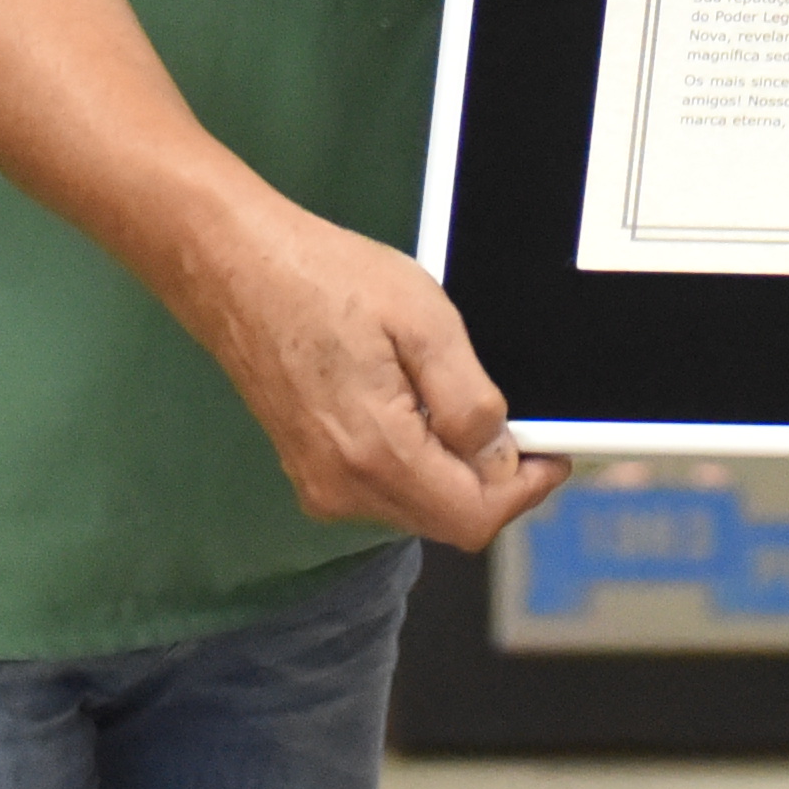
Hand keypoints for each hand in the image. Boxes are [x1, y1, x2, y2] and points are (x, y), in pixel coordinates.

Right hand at [171, 191, 568, 550]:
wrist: (236, 270)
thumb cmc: (325, 279)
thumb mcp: (424, 320)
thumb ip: (470, 399)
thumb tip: (500, 457)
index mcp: (375, 454)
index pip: (474, 517)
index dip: (525, 490)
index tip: (552, 453)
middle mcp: (343, 488)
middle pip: (449, 519)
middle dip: (493, 479)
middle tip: (516, 424)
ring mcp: (321, 486)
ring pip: (420, 507)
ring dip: (454, 469)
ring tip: (454, 398)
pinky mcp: (310, 472)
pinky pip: (386, 490)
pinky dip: (418, 462)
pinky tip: (414, 405)